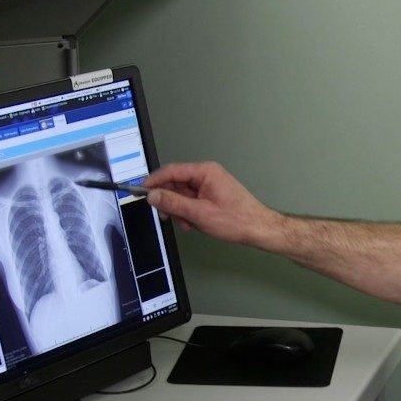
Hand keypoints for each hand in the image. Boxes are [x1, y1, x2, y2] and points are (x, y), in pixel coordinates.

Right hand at [143, 162, 283, 246]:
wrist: (258, 229)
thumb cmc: (237, 220)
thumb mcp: (199, 213)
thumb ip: (173, 203)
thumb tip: (153, 195)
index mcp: (205, 172)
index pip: (171, 171)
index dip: (154, 181)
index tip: (141, 191)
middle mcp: (207, 175)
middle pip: (175, 184)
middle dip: (170, 202)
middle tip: (168, 216)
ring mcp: (209, 185)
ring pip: (182, 195)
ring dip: (180, 211)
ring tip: (189, 224)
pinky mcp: (211, 195)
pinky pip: (191, 201)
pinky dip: (189, 213)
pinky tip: (194, 224)